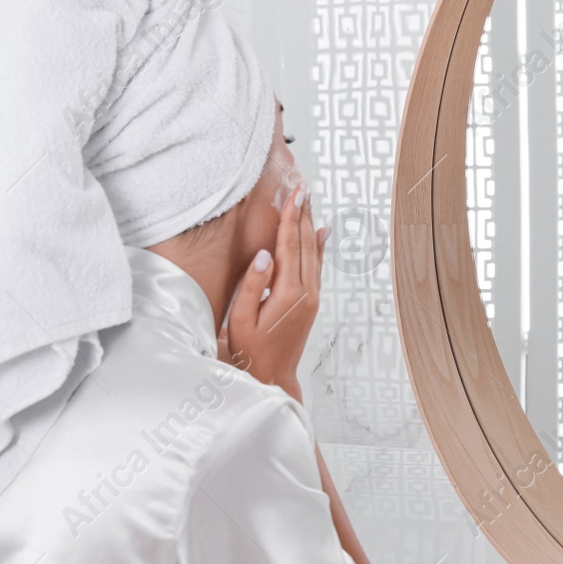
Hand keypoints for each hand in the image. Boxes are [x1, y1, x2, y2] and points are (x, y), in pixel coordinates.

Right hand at [218, 187, 328, 400]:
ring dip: (310, 225)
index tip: (293, 193)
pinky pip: (317, 267)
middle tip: (302, 188)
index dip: (290, 217)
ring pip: (314, 253)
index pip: (290, 246)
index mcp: (288, 294)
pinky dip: (319, 246)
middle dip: (303, 214)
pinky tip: (320, 232)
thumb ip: (253, 285)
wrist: (273, 375)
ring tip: (308, 202)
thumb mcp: (241, 318)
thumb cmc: (252, 350)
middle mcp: (306, 294)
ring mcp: (313, 298)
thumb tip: (264, 254)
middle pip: (306, 244)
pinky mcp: (312, 303)